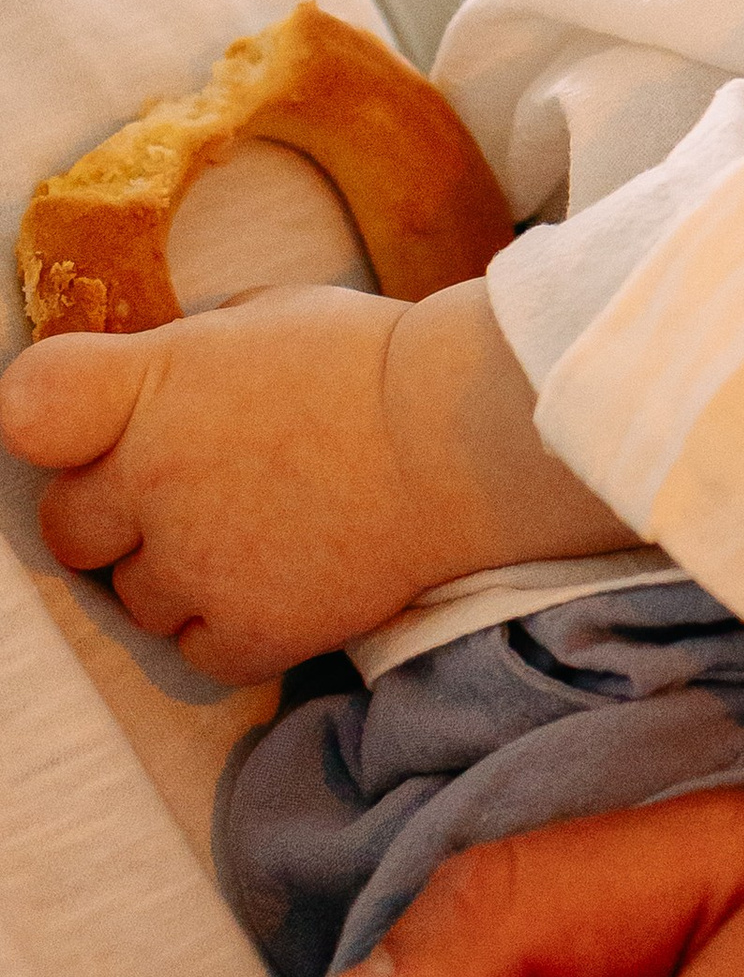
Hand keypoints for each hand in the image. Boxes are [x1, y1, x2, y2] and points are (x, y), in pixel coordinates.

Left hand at [0, 276, 633, 678]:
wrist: (467, 439)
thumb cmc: (372, 365)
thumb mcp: (256, 324)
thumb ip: (175, 365)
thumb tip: (140, 397)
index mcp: (151, 382)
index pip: (29, 409)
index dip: (54, 424)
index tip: (90, 429)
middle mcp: (155, 475)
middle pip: (66, 525)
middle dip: (113, 516)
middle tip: (184, 497)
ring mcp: (196, 559)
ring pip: (132, 598)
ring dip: (176, 576)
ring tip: (253, 539)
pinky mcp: (247, 629)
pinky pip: (193, 652)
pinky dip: (226, 629)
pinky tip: (276, 585)